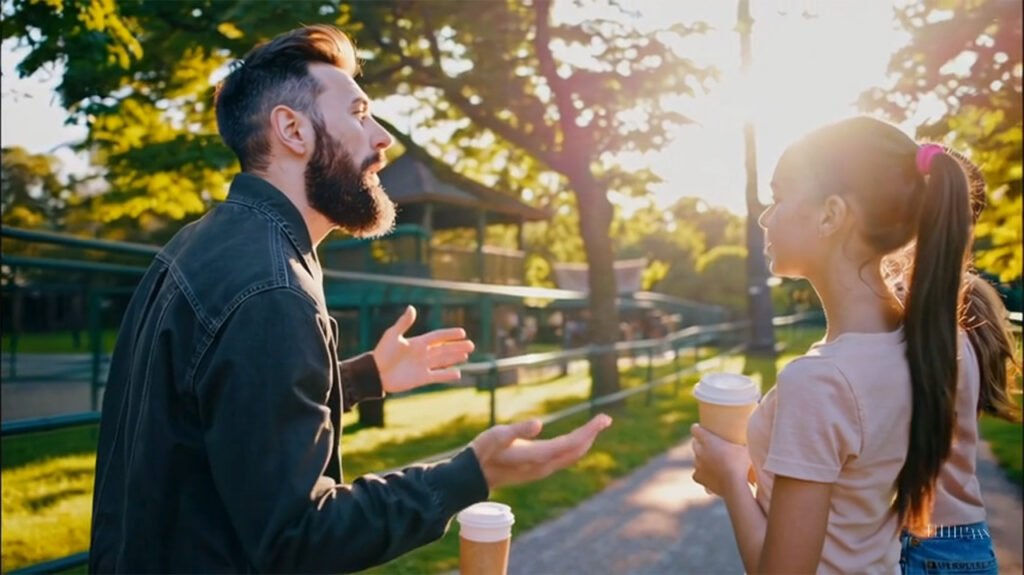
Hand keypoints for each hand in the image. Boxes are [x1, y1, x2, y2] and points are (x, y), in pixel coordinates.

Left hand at [373, 306, 474, 393]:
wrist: (375, 373)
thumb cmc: (382, 353)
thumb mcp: (392, 335)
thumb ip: (404, 323)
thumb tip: (411, 308)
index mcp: (417, 342)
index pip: (437, 337)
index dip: (449, 334)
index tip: (462, 332)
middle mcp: (422, 354)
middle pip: (444, 349)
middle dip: (457, 347)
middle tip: (471, 345)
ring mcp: (423, 366)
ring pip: (443, 361)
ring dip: (455, 357)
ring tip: (467, 355)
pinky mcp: (421, 378)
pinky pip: (437, 376)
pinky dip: (447, 375)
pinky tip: (458, 373)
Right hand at [470, 414, 612, 489]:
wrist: (475, 475)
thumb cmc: (484, 451)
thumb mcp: (497, 436)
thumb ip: (518, 431)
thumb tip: (538, 424)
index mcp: (538, 457)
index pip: (571, 444)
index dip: (588, 432)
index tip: (603, 419)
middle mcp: (545, 466)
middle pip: (576, 451)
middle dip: (592, 434)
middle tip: (606, 419)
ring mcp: (543, 470)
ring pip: (572, 456)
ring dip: (586, 441)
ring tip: (596, 426)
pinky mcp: (539, 469)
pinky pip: (565, 458)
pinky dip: (576, 447)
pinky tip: (578, 440)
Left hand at [691, 424, 751, 496]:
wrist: (734, 485)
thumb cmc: (740, 463)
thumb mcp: (744, 448)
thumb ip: (741, 442)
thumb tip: (747, 439)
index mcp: (708, 440)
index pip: (695, 429)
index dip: (698, 429)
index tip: (703, 430)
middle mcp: (699, 451)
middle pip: (695, 444)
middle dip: (701, 445)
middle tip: (713, 448)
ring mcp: (697, 465)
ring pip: (697, 460)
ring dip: (703, 460)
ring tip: (715, 464)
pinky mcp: (698, 477)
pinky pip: (697, 474)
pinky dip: (703, 475)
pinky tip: (712, 477)